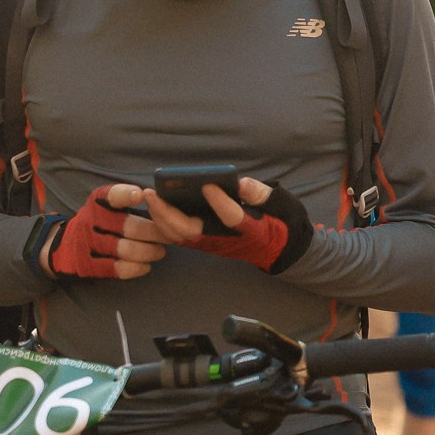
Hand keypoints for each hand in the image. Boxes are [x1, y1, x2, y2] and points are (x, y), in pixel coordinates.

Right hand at [45, 184, 169, 279]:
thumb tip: (165, 203)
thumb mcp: (106, 205)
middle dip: (155, 233)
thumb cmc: (98, 222)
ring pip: (125, 249)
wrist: (63, 246)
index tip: (141, 195)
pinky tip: (145, 266)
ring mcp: (88, 243)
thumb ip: (129, 200)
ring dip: (148, 252)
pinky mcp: (87, 265)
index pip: (112, 195)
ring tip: (160, 252)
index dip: (126, 194)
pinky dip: (135, 268)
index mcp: (98, 201)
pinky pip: (116, 269)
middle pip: (129, 226)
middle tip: (169, 237)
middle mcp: (91, 220)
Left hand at [144, 176, 314, 272]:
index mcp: (251, 230)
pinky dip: (164, 223)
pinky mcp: (206, 244)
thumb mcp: (283, 206)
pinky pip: (180, 237)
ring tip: (150, 196)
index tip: (208, 185)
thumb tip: (240, 183)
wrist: (280, 251)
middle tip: (154, 192)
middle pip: (192, 231)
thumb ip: (262, 194)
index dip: (220, 203)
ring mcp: (213, 244)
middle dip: (169, 213)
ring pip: (181, 236)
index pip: (231, 218)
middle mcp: (227, 240)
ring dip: (161, 219)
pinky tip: (156, 206)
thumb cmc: (282, 224)